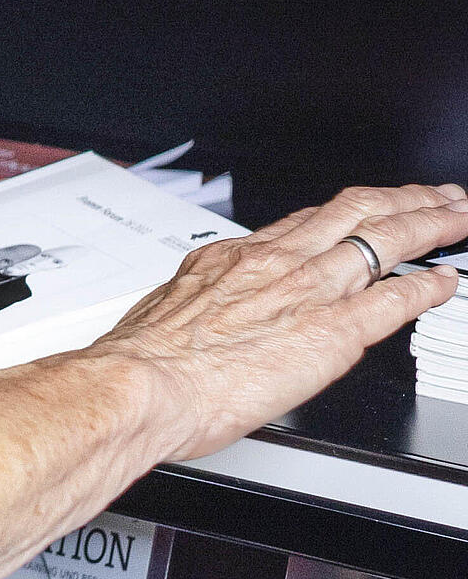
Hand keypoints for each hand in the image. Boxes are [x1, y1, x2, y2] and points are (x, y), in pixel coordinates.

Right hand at [103, 182, 467, 460]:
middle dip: (405, 199)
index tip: (369, 207)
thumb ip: (202, 304)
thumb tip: (207, 314)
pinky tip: (444, 282)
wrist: (141, 383)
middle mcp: (277, 263)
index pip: (309, 220)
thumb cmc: (143, 358)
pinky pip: (393, 300)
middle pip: (357, 211)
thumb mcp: (168, 309)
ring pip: (384, 240)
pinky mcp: (331, 333)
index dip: (349, 210)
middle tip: (438, 196)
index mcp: (235, 257)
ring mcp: (308, 293)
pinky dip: (426, 287)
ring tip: (455, 219)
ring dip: (429, 225)